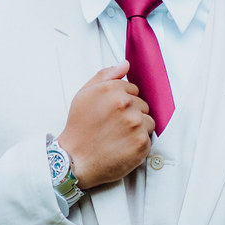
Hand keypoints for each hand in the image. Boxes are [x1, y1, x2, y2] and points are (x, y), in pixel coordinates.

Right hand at [57, 61, 153, 187]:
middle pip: (142, 104)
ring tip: (119, 136)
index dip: (122, 101)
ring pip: (148, 121)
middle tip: (113, 126)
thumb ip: (105, 76)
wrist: (75, 160)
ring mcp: (135, 124)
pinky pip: (149, 138)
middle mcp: (126, 105)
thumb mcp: (84, 94)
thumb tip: (125, 64)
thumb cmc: (79, 127)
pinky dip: (138, 143)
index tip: (111, 112)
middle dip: (131, 113)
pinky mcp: (142, 143)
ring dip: (137, 128)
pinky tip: (123, 146)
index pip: (133, 89)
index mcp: (113, 90)